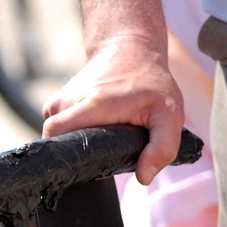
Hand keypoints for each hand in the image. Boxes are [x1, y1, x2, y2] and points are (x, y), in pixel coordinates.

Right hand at [42, 37, 184, 184]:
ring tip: (103, 140)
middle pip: (56, 143)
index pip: (56, 135)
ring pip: (57, 137)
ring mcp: (59, 101)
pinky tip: (94, 131)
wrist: (129, 48)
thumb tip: (144, 178)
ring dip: (77, 145)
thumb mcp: (170, 115)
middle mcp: (68, 102)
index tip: (89, 167)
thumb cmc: (150, 82)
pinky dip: (73, 135)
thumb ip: (162, 148)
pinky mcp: (57, 103)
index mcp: (91, 104)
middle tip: (105, 154)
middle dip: (77, 156)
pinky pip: (58, 129)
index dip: (66, 157)